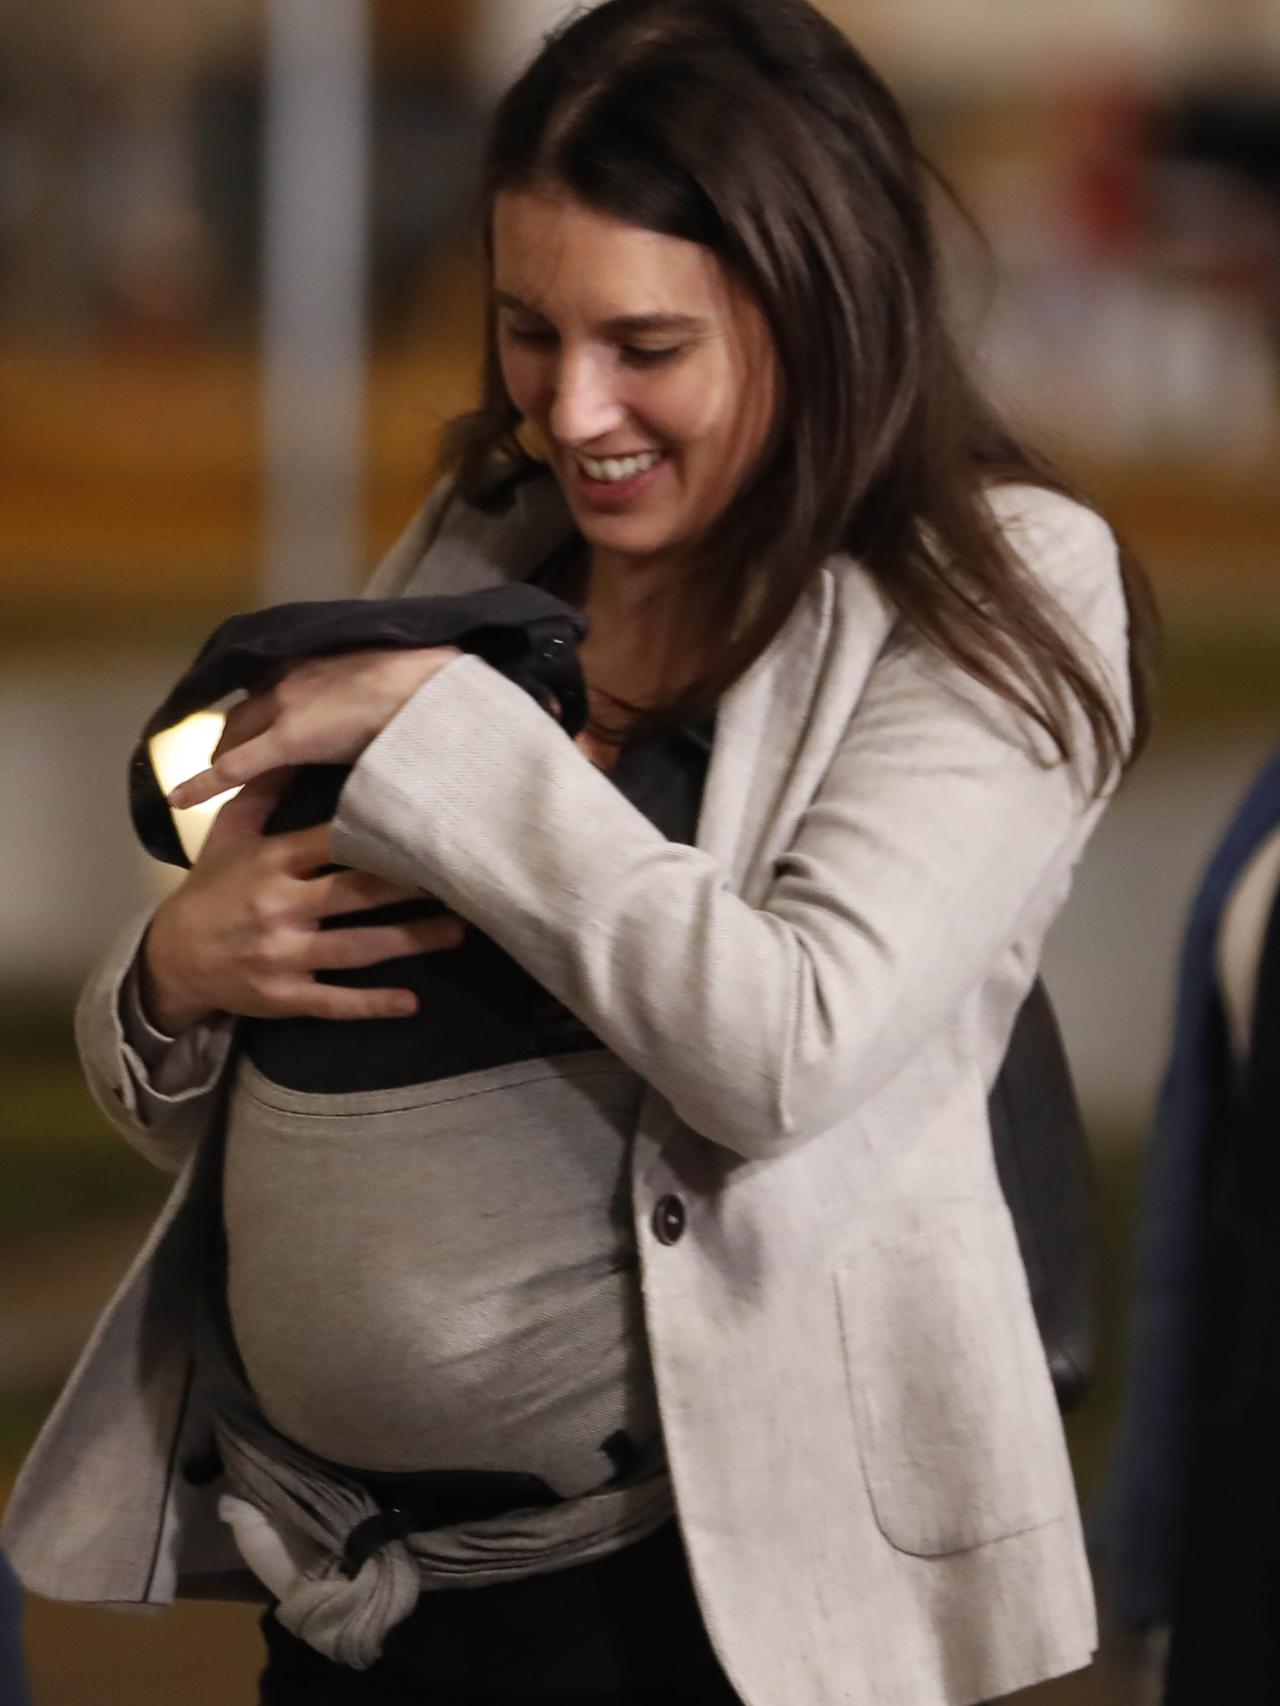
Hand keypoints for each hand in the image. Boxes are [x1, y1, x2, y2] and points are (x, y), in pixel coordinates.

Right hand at [141, 773, 465, 1033]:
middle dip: (408, 886)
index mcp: (270, 864)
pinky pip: (335, 1001)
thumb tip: (292, 748)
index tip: (421, 825)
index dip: (375, 836)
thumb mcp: (227, 836)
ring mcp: (283, 955)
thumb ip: (262, 794)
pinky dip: (373, 1004)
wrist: (169, 959)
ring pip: (357, 947)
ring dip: (410, 941)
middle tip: (459, 877)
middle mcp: (279, 907)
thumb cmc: (209, 890)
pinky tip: (412, 1002)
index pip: (329, 843)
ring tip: (458, 930)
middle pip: (354, 894)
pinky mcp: (285, 996)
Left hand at [166, 646, 460, 810]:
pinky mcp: (290, 737)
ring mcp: (286, 704)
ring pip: (238, 735)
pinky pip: (236, 765)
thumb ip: (371, 691)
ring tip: (218, 781)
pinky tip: (180, 800)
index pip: (269, 686)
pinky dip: (204, 782)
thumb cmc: (427, 680)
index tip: (252, 724)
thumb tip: (380, 707)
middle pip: (246, 711)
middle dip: (234, 736)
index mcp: (314, 659)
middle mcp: (290, 676)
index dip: (258, 710)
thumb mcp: (392, 675)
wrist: (435, 682)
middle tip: (229, 761)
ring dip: (228, 755)